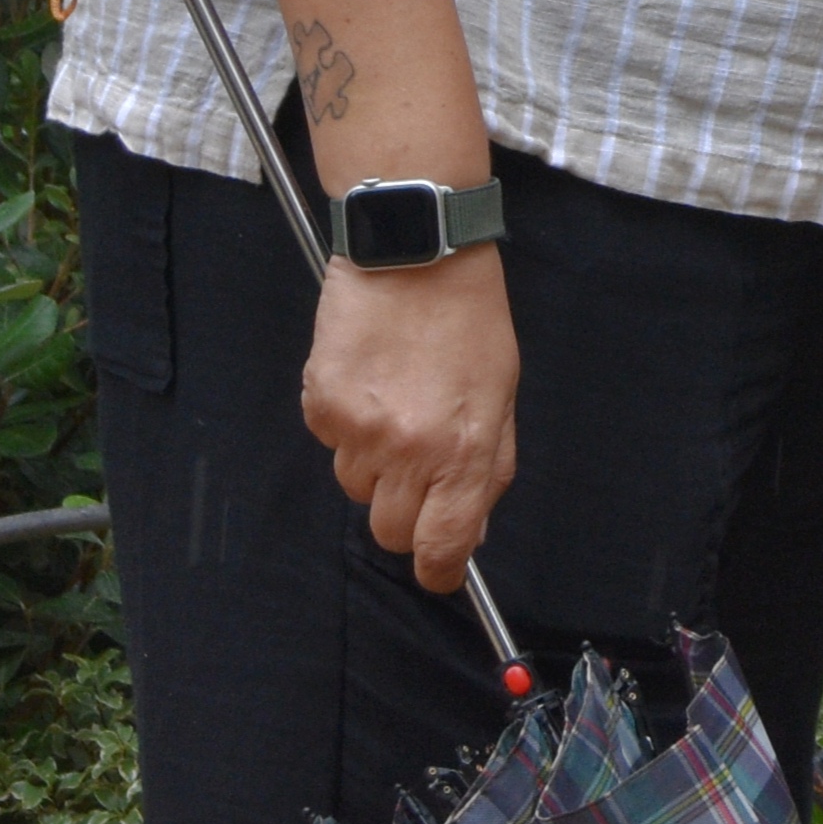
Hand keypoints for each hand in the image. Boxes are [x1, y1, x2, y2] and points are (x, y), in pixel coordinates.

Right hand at [306, 248, 520, 591]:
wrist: (416, 253)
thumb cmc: (468, 317)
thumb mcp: (501, 394)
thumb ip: (488, 467)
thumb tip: (471, 528)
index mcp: (466, 450)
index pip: (443, 547)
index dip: (438, 570)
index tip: (437, 570)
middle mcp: (410, 450)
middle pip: (389, 531)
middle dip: (404, 511)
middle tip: (416, 462)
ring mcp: (360, 431)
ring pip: (356, 486)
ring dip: (374, 461)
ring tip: (395, 399)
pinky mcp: (322, 406)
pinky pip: (330, 443)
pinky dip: (345, 423)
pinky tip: (369, 378)